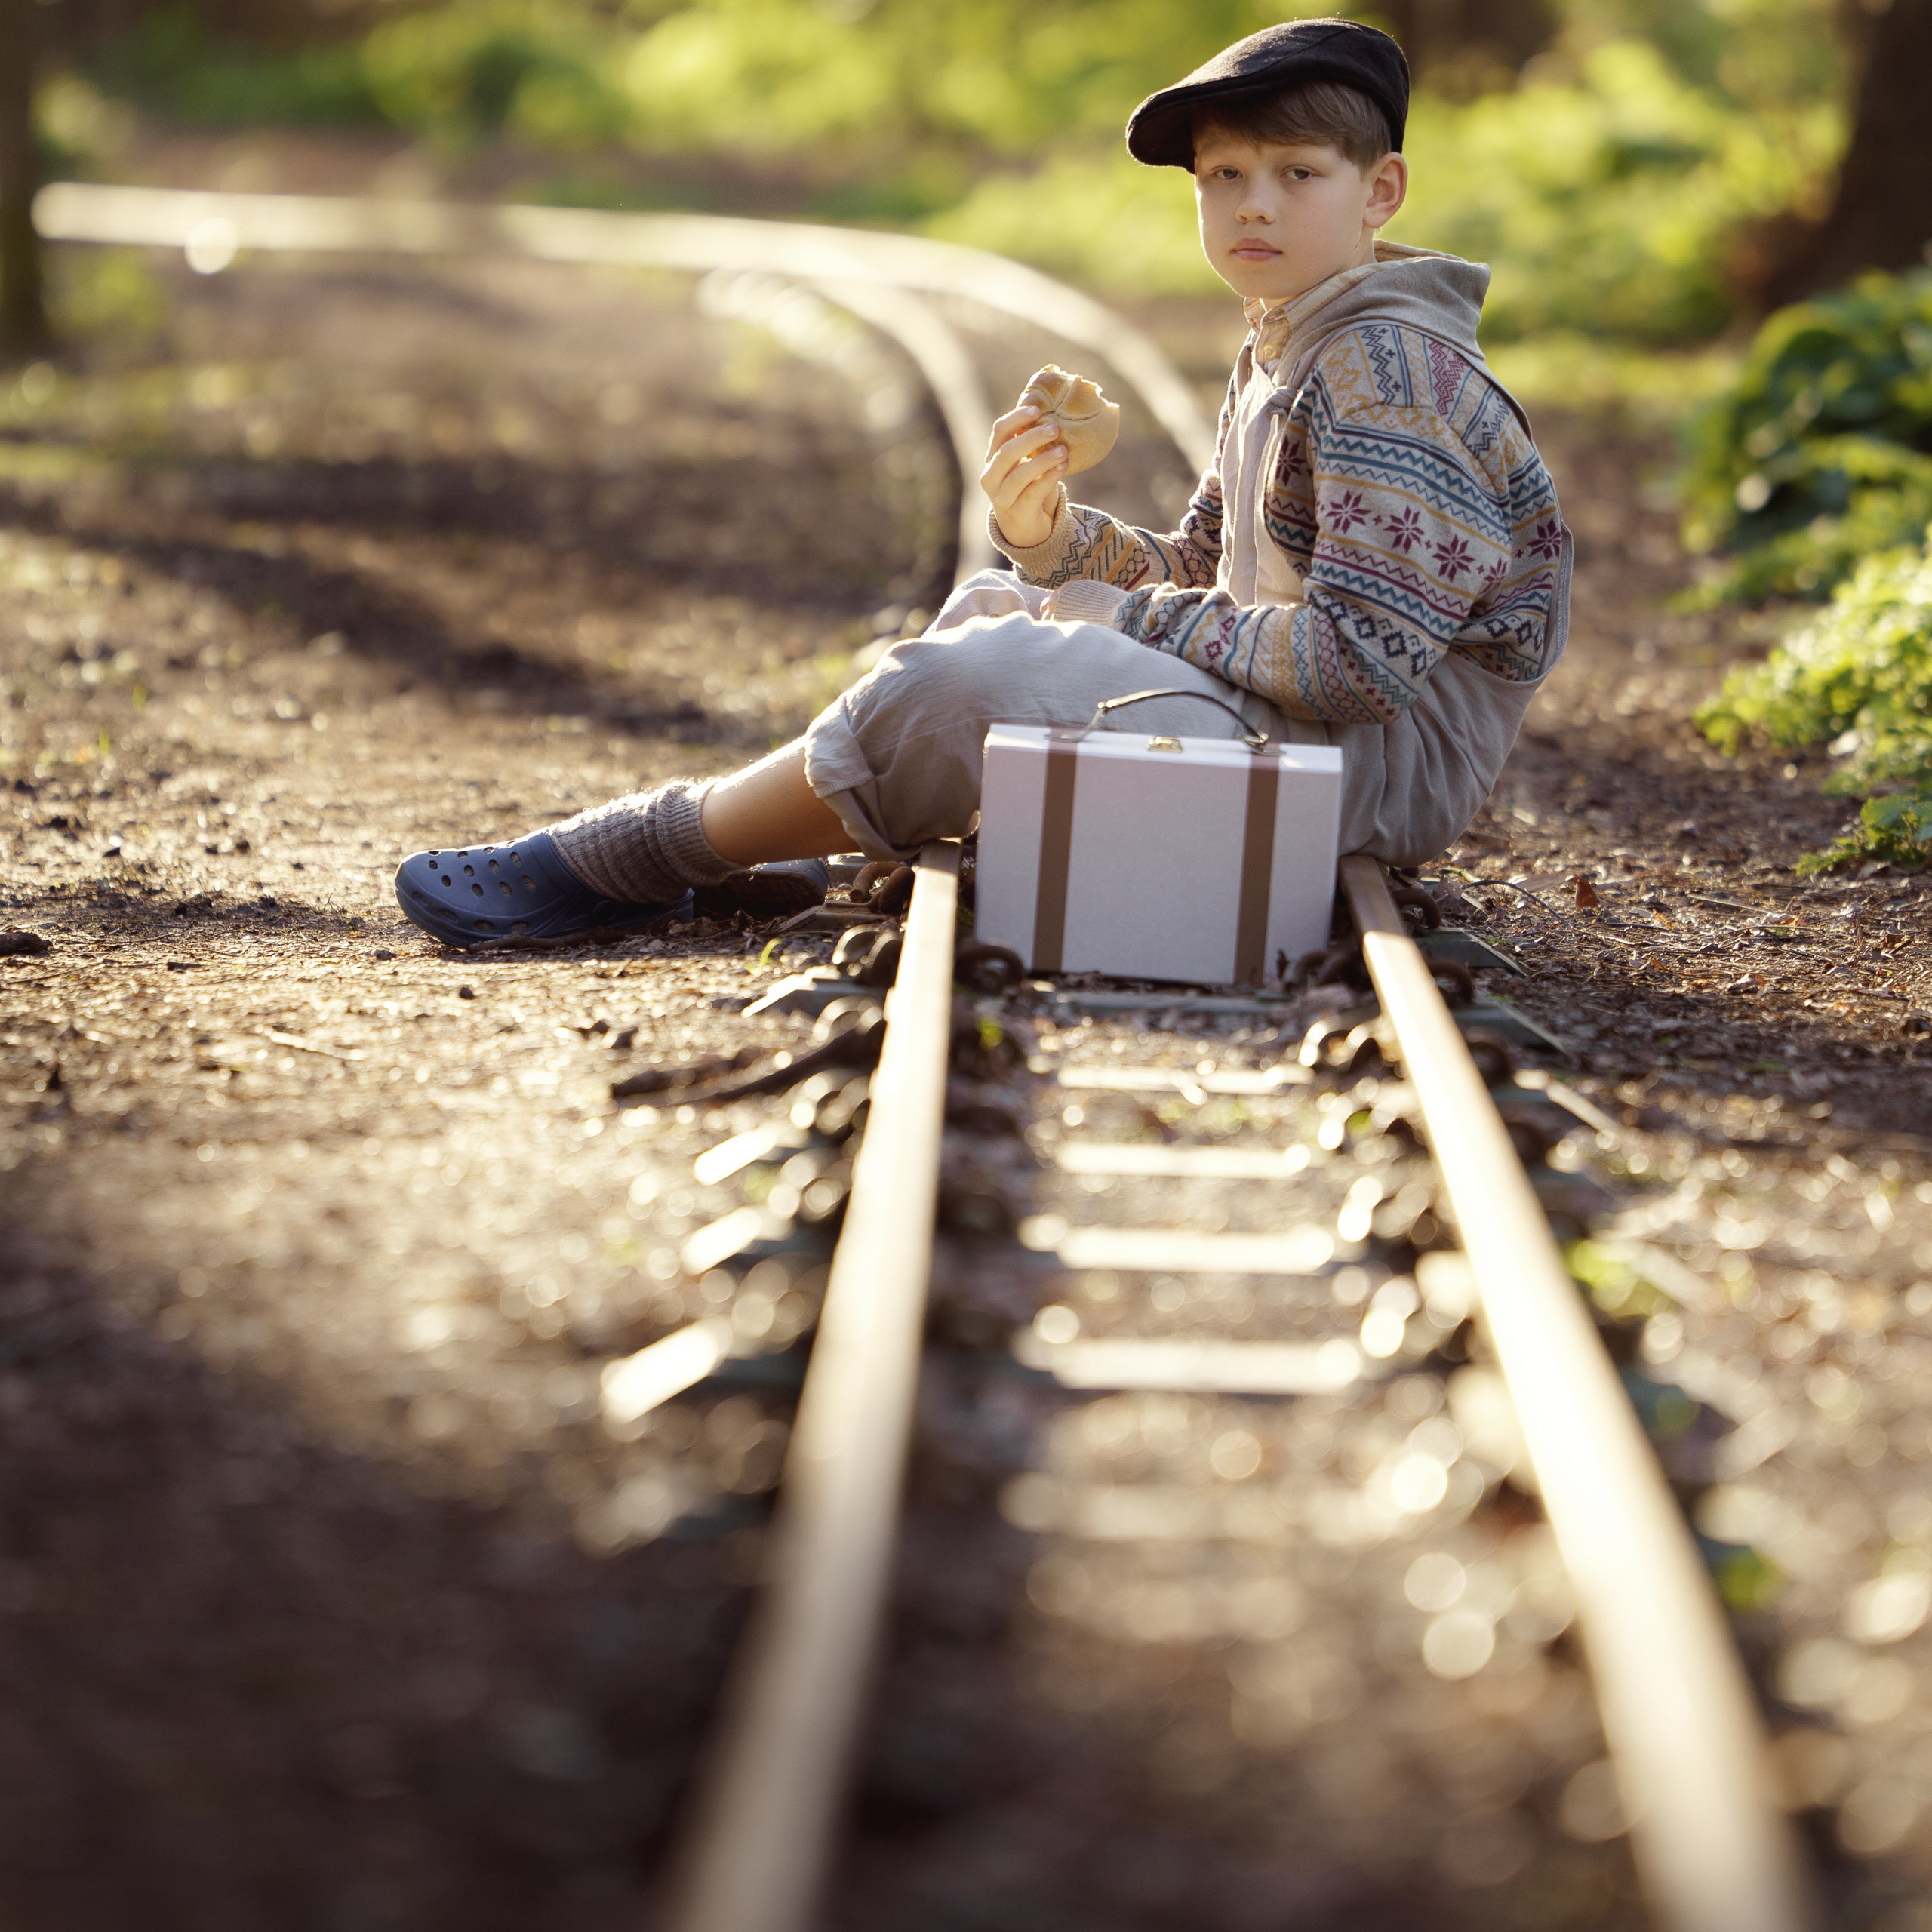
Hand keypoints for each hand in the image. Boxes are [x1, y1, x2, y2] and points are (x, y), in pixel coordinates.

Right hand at [980, 402, 1065, 549]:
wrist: (1025, 530)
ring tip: (1063, 450)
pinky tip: (1062, 467)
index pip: (999, 432)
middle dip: (1031, 438)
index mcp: (992, 459)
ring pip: (1019, 474)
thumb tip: (1053, 411)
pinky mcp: (1016, 513)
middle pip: (1007, 452)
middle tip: (1055, 428)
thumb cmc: (1028, 489)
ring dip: (1043, 459)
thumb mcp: (1026, 464)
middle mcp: (991, 477)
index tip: (1037, 409)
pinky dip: (1048, 478)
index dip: (1016, 418)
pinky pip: (1032, 493)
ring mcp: (1001, 497)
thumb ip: (1032, 444)